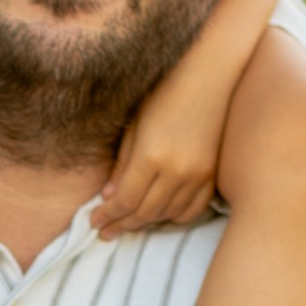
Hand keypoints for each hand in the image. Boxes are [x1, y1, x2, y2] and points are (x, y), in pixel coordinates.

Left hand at [96, 64, 232, 234]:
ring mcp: (198, 175)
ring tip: (128, 224)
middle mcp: (176, 171)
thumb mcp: (134, 125)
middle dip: (122, 224)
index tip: (94, 221)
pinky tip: (160, 216)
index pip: (124, 201)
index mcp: (151, 157)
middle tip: (105, 230)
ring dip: (145, 223)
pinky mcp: (212, 173)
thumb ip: (122, 164)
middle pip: (144, 212)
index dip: (107, 215)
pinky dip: (174, 217)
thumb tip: (110, 197)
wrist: (207, 75)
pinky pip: (193, 209)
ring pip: (168, 214)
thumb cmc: (164, 92)